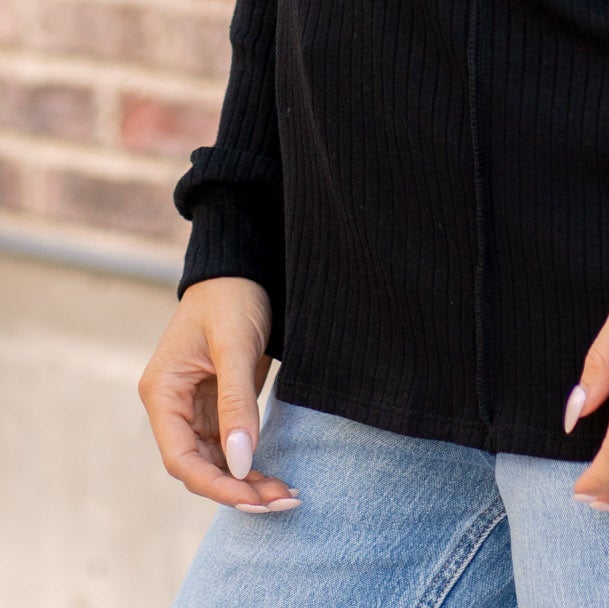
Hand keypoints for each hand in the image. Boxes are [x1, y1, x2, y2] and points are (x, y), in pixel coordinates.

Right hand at [138, 277, 300, 510]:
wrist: (244, 267)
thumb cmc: (231, 296)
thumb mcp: (235, 345)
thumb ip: (236, 403)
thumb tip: (240, 463)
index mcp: (163, 393)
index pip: (181, 458)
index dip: (215, 485)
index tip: (252, 497)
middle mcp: (174, 407)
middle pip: (200, 466)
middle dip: (237, 489)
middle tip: (281, 501)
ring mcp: (196, 408)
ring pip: (218, 462)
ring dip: (248, 481)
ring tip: (287, 495)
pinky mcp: (219, 404)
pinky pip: (231, 446)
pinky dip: (251, 463)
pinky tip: (276, 476)